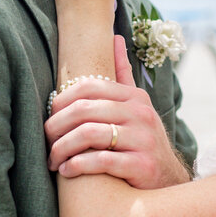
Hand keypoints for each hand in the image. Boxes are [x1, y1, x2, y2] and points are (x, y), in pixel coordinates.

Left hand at [46, 36, 190, 188]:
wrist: (170, 179)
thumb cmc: (142, 141)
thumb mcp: (137, 106)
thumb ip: (123, 76)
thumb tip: (115, 38)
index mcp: (135, 97)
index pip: (88, 87)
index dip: (60, 101)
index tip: (49, 117)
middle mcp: (141, 114)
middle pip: (84, 110)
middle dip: (56, 127)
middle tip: (46, 142)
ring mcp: (144, 140)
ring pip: (89, 135)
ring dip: (62, 149)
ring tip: (53, 160)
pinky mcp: (143, 166)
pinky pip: (101, 161)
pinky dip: (77, 166)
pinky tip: (67, 171)